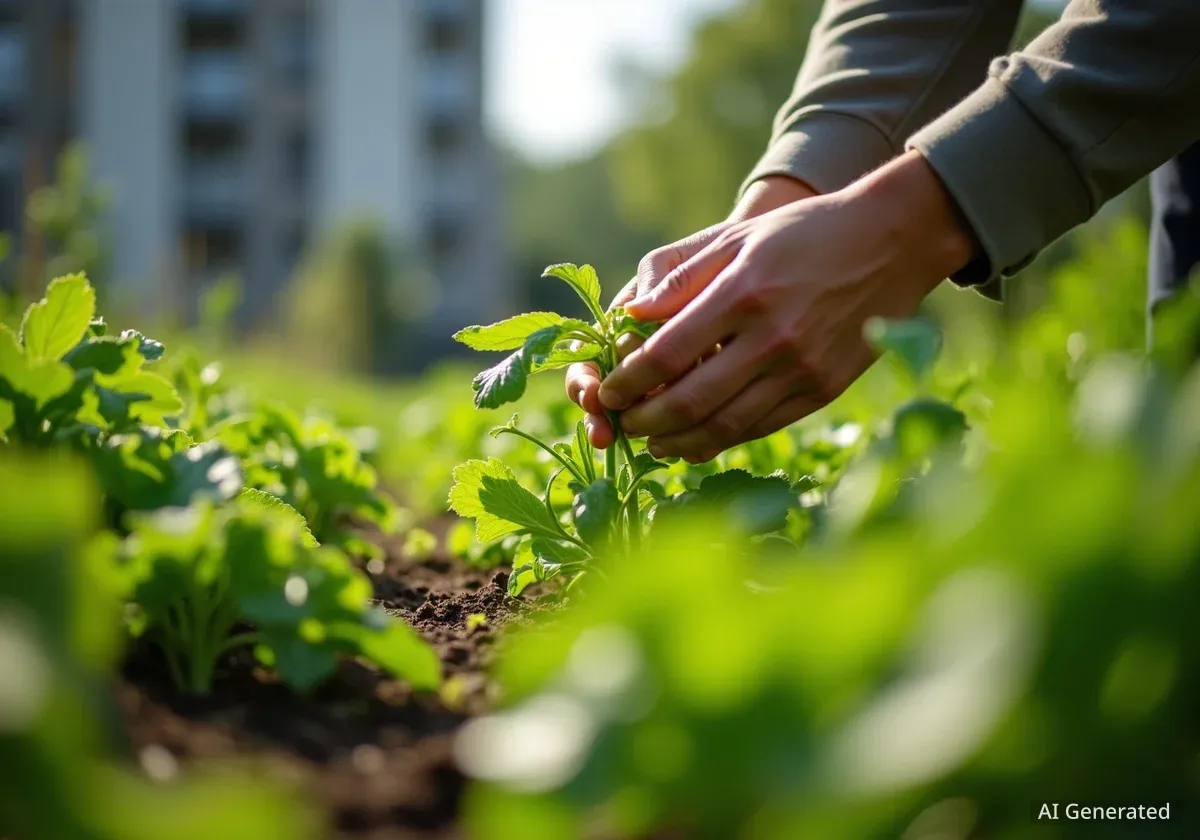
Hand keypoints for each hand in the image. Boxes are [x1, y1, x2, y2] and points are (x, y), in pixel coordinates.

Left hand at [597, 151, 976, 461]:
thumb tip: (630, 315)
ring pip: (725, 424)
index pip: (666, 353)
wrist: (891, 243)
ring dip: (678, 441)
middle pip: (690, 399)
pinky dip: (722, 441)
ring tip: (651, 442)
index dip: (627, 381)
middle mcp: (772, 336)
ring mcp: (801, 368)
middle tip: (621, 424)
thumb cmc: (803, 234)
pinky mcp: (823, 389)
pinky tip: (696, 441)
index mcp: (743, 292)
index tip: (606, 392)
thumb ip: (682, 278)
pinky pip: (761, 427)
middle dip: (645, 420)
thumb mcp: (739, 237)